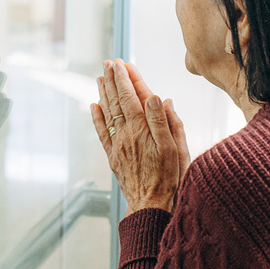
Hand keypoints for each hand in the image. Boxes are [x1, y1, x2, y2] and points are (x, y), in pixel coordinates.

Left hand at [91, 60, 188, 212]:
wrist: (151, 206)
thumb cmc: (169, 179)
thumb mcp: (175, 149)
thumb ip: (165, 122)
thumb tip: (158, 98)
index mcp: (143, 129)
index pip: (132, 97)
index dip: (126, 78)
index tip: (122, 63)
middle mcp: (127, 134)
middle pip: (117, 101)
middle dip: (113, 80)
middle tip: (108, 62)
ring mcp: (118, 145)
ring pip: (108, 113)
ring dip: (104, 93)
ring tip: (100, 77)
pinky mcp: (114, 157)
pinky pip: (102, 133)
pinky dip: (97, 118)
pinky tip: (94, 106)